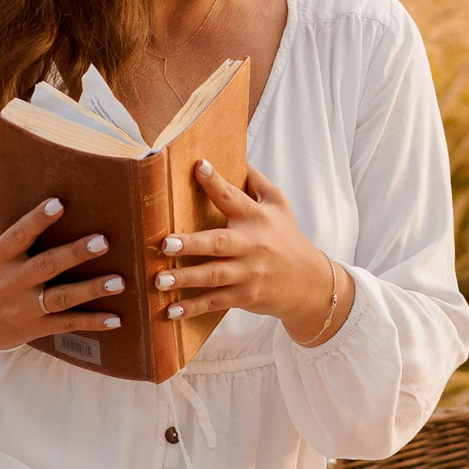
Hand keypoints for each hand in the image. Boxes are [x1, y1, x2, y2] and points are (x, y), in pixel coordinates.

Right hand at [0, 198, 125, 383]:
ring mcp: (23, 308)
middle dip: (75, 253)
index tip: (58, 203)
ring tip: (120, 281)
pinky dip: (92, 322)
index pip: (18, 235)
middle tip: (103, 241)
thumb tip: (19, 194)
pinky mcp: (34, 329)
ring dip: (92, 289)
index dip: (37, 220)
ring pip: (62, 298)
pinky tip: (116, 318)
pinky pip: (67, 324)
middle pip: (46, 266)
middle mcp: (10, 283)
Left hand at [155, 163, 348, 345]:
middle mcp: (252, 244)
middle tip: (165, 243)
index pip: (233, 196)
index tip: (199, 166)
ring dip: (185, 278)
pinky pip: (215, 301)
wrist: (309, 283)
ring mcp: (248, 273)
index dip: (216, 181)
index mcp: (256, 217)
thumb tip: (236, 157)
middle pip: (219, 243)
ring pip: (213, 276)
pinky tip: (172, 312)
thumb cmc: (287, 238)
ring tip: (159, 280)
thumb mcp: (279, 205)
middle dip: (192, 243)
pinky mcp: (245, 296)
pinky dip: (194, 308)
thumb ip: (256, 182)